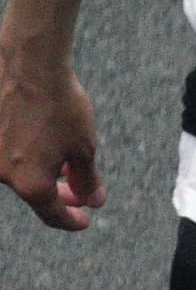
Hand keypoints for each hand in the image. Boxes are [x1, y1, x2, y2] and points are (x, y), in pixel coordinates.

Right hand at [0, 53, 102, 231]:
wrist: (28, 68)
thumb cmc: (60, 106)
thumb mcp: (84, 146)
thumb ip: (87, 179)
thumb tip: (92, 200)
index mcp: (29, 184)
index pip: (51, 214)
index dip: (70, 220)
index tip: (84, 221)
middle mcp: (3, 175)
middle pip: (35, 193)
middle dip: (62, 196)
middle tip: (82, 193)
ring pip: (22, 174)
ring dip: (46, 173)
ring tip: (68, 161)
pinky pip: (11, 156)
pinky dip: (30, 157)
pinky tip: (48, 144)